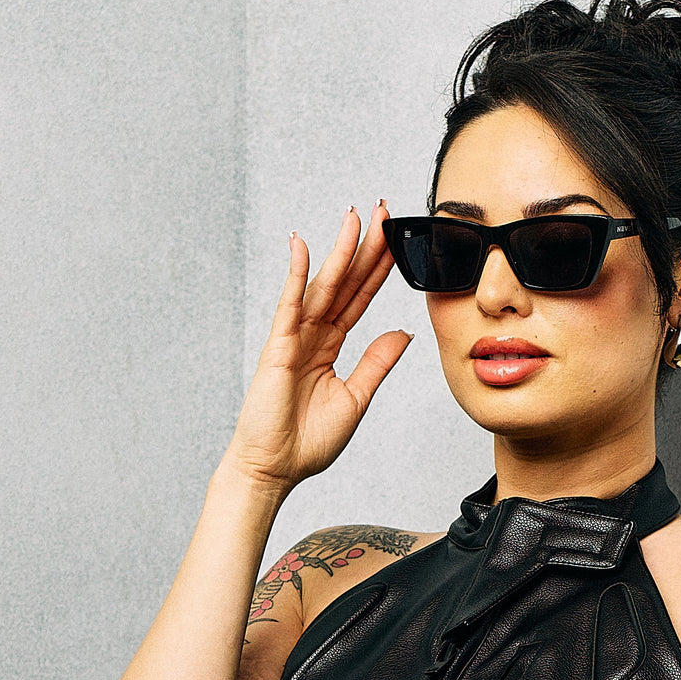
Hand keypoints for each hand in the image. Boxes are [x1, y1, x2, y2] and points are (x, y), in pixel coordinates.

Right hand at [220, 201, 410, 490]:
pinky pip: (289, 303)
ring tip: (356, 217)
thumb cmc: (308, 441)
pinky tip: (302, 245)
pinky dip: (296, 273)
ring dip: (339, 250)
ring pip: (323, 285)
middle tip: (384, 212)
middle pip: (345, 282)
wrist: (276, 468)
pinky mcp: (278, 346)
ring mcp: (294, 337)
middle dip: (366, 247)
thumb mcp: (356, 397)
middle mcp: (313, 334)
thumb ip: (377, 362)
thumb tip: (404, 332)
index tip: (396, 238)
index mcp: (331, 345)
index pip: (360, 297)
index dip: (378, 268)